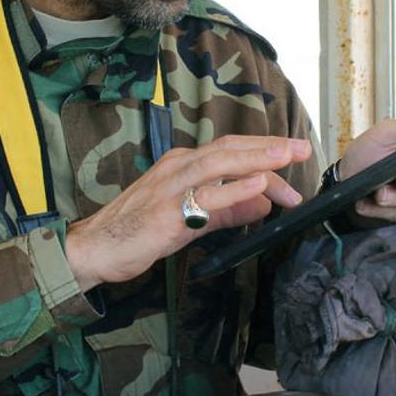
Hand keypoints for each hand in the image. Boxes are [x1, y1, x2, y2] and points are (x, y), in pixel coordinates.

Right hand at [65, 135, 311, 290]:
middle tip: (301, 149)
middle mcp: (178, 167)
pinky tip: (257, 186)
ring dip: (257, 159)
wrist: (94, 248)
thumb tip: (263, 202)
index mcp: (183, 164)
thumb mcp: (191, 217)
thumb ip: (228, 209)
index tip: (293, 161)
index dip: (265, 154)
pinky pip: (205, 197)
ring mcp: (171, 187)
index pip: (231, 152)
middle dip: (269, 147)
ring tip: (286, 156)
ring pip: (219, 163)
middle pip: (230, 149)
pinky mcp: (167, 212)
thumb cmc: (137, 231)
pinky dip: (234, 189)